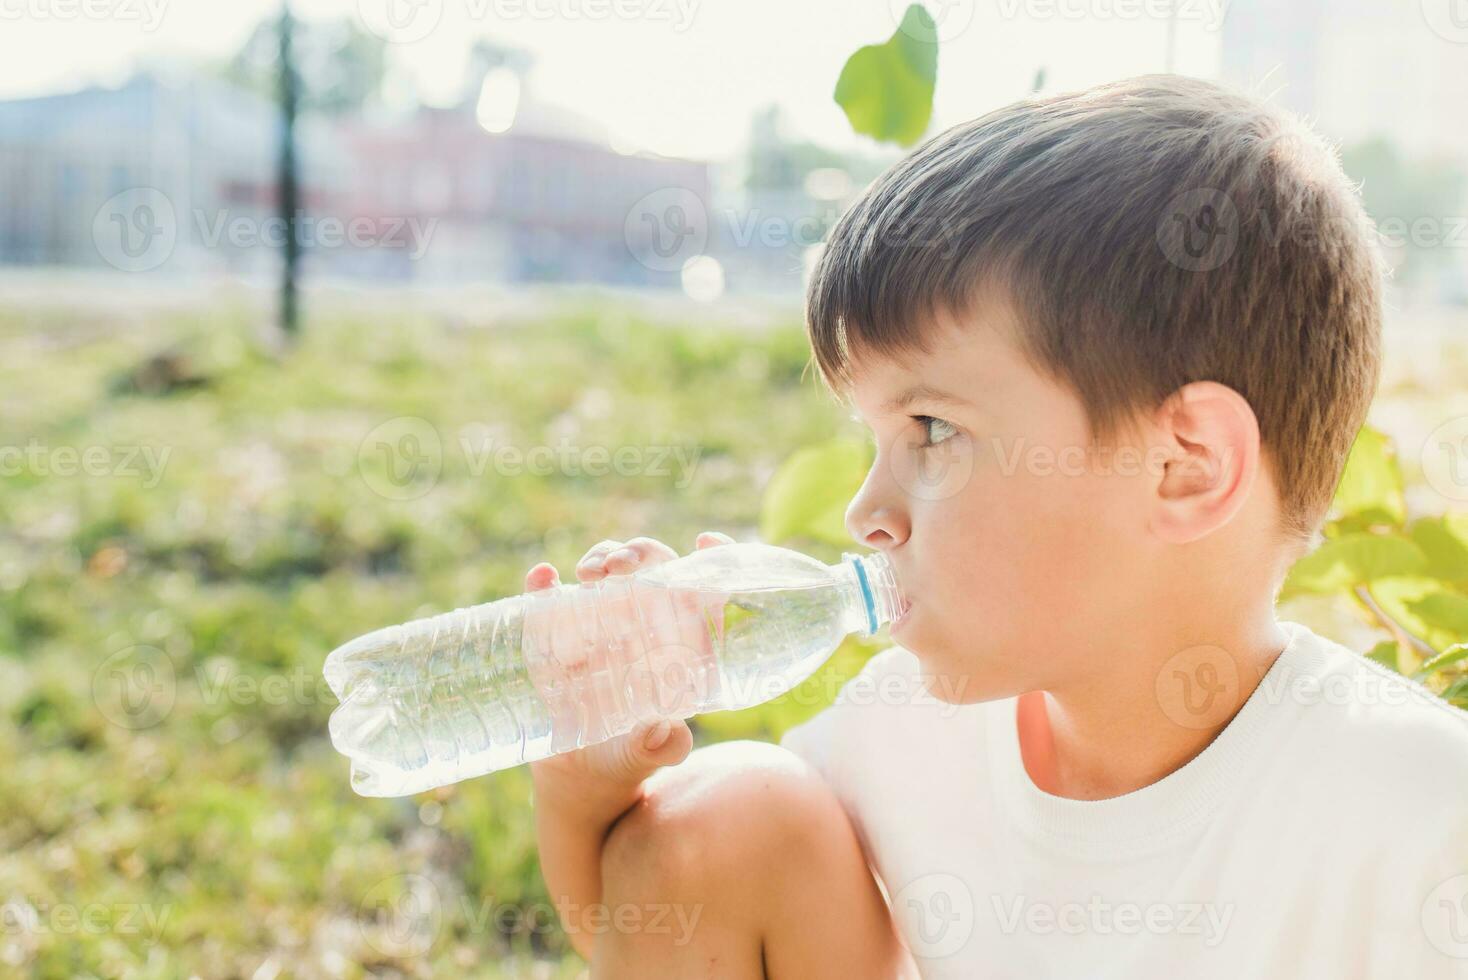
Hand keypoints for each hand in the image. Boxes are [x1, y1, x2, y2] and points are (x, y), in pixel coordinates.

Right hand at [526, 531, 734, 822]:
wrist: (577, 781)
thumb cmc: (625, 764)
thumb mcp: (645, 758)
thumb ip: (660, 748)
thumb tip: (664, 732)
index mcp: (679, 647)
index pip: (703, 593)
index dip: (714, 562)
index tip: (708, 542)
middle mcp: (643, 628)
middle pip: (652, 571)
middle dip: (643, 554)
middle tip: (625, 567)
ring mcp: (598, 627)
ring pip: (607, 573)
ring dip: (602, 558)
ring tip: (592, 573)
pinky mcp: (556, 637)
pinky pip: (551, 600)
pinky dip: (544, 585)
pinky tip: (543, 577)